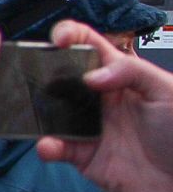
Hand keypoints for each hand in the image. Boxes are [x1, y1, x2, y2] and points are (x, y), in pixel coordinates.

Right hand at [37, 20, 172, 191]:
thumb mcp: (166, 91)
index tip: (59, 39)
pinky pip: (57, 148)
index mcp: (121, 75)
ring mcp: (90, 126)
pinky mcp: (84, 155)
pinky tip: (50, 145)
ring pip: (53, 112)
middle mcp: (100, 98)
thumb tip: (91, 74)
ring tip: (34, 112)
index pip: (91, 47)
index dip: (72, 36)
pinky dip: (48, 146)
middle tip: (33, 74)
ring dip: (39, 111)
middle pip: (62, 77)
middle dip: (43, 72)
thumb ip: (131, 72)